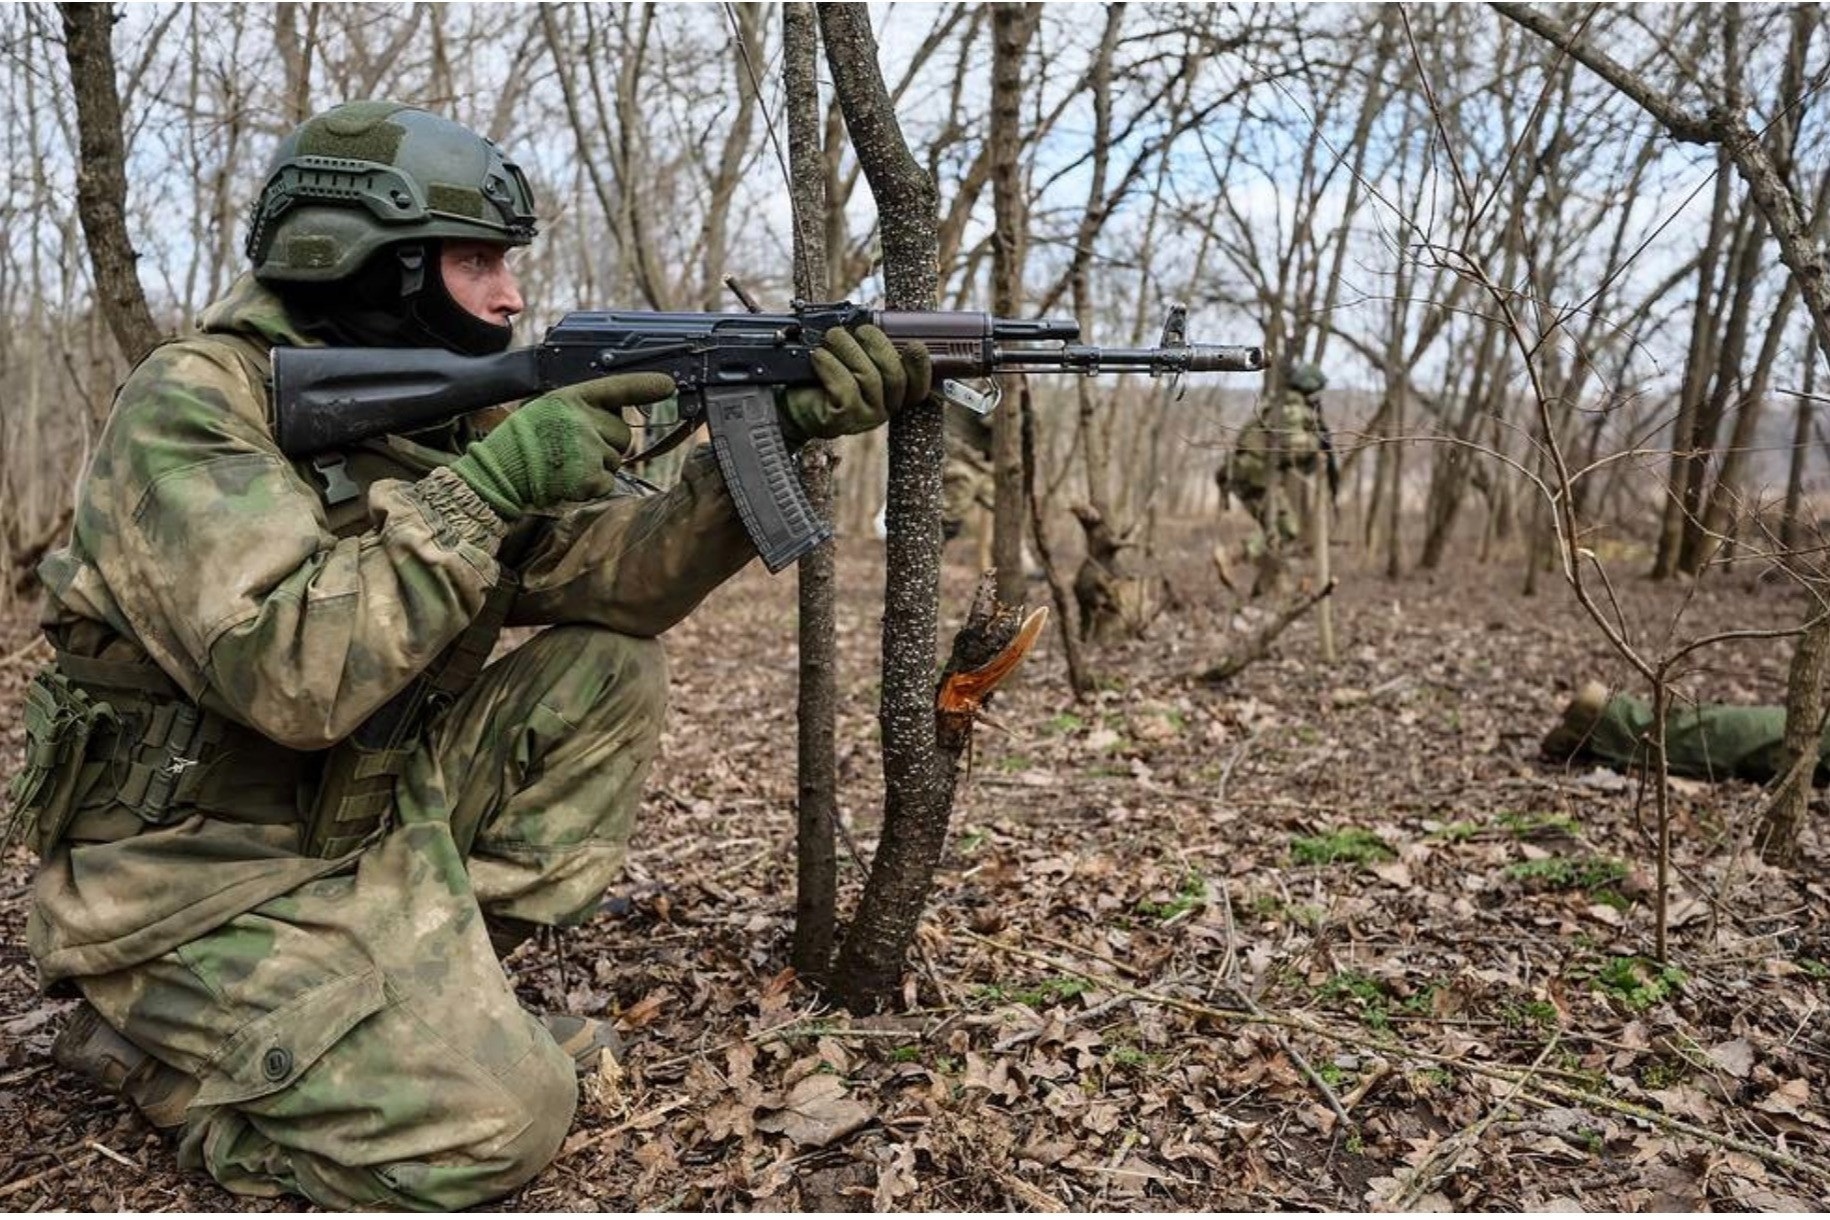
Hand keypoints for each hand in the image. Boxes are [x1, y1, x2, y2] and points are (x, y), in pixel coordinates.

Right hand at [448, 372, 674, 516]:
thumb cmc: (522, 444)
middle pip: (623, 433)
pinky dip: (593, 486)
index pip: (616, 387)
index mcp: (570, 398)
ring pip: (617, 459)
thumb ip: (580, 409)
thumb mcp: (547, 411)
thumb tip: (616, 414)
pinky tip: (568, 481)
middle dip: (609, 444)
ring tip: (566, 465)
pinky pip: (608, 481)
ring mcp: (588, 447)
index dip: (645, 386)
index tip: (667, 385)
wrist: (500, 474)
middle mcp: (582, 419)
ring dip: (599, 466)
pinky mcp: (590, 476)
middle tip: (575, 450)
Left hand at [779, 324, 932, 445]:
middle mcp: (885, 409)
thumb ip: (870, 344)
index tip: (914, 344)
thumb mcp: (852, 356)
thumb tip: (875, 320)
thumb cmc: (825, 373)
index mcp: (894, 394)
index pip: (918, 384)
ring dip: (848, 348)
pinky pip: (845, 388)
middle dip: (877, 344)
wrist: (790, 400)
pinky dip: (830, 365)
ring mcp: (865, 418)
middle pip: (895, 376)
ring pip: (869, 377)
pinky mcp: (843, 420)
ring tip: (831, 337)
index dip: (920, 365)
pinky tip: (818, 356)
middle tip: (858, 330)